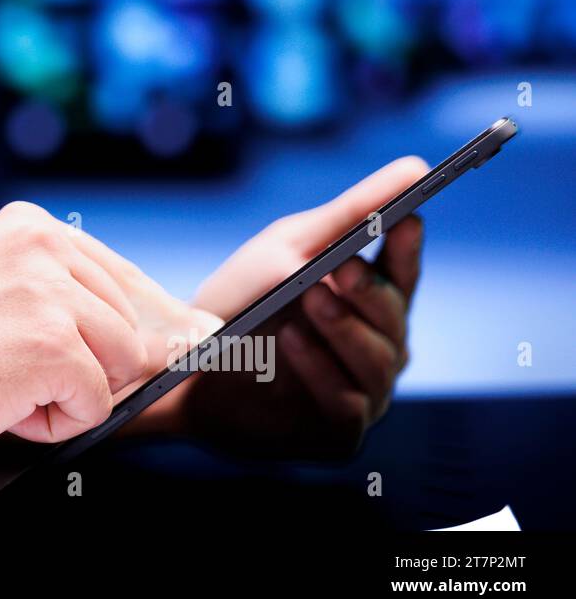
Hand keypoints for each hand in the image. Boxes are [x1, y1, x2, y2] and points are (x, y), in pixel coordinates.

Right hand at [0, 201, 221, 462]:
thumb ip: (70, 300)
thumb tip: (181, 333)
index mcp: (31, 227)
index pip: (125, 278)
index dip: (146, 324)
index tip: (189, 339)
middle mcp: (46, 246)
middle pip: (134, 326)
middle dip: (91, 366)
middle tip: (12, 372)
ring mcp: (52, 293)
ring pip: (123, 365)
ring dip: (72, 393)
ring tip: (2, 384)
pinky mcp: (54, 344)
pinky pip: (97, 404)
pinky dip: (55, 423)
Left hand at [173, 157, 427, 457]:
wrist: (181, 370)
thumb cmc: (241, 304)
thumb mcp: (288, 248)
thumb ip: (351, 214)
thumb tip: (417, 167)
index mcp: (369, 302)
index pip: (403, 272)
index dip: (408, 248)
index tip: (406, 218)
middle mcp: (376, 347)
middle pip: (394, 317)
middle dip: (368, 289)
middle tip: (340, 266)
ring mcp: (362, 391)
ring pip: (377, 360)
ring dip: (343, 327)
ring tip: (311, 298)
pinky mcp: (338, 431)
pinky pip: (346, 401)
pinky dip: (319, 368)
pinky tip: (292, 339)